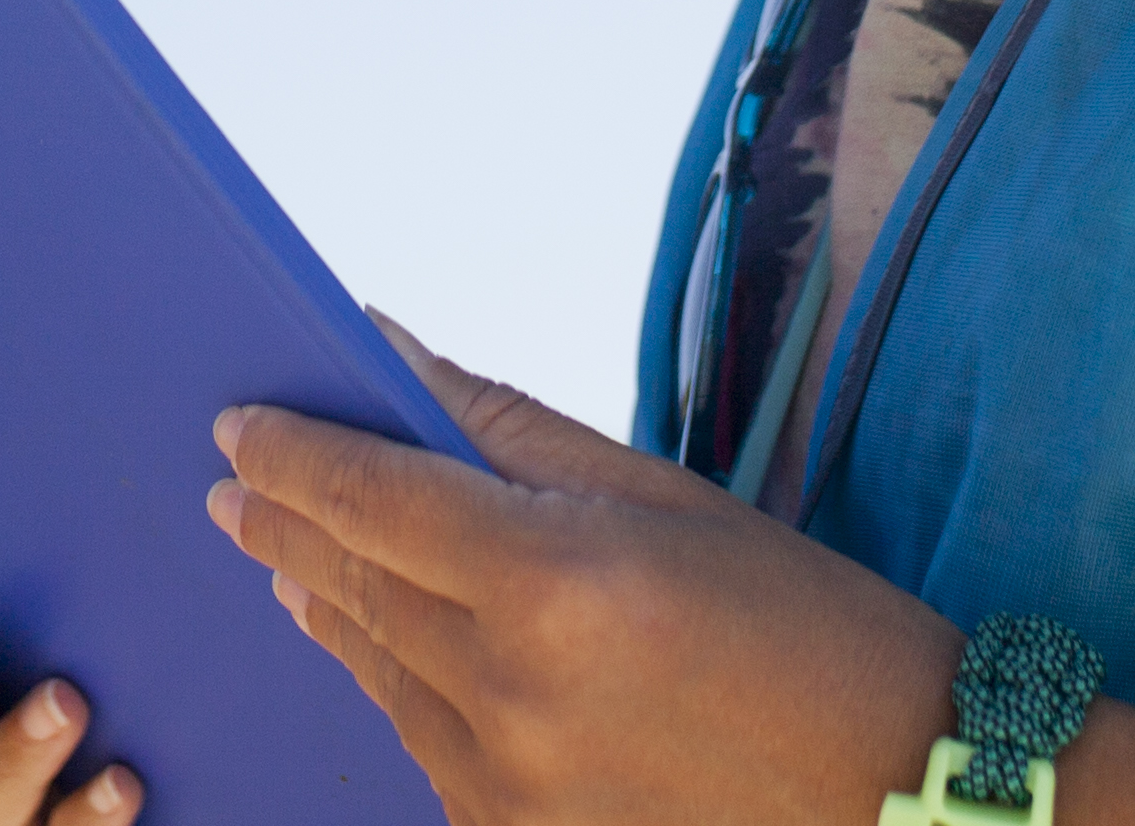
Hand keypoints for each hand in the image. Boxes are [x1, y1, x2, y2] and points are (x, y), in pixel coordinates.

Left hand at [205, 317, 968, 825]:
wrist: (901, 799)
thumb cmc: (804, 627)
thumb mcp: (668, 499)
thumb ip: (511, 430)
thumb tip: (390, 352)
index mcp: (553, 578)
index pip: (370, 495)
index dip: (293, 454)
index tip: (238, 426)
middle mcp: (512, 690)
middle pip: (355, 584)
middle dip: (286, 526)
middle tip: (233, 488)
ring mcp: (509, 788)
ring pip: (378, 675)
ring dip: (328, 609)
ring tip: (288, 564)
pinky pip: (428, 755)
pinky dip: (403, 695)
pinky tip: (383, 655)